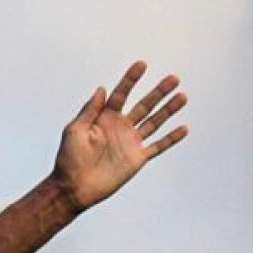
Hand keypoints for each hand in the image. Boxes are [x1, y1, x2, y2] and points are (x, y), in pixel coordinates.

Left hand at [53, 61, 187, 210]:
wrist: (73, 188)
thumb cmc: (68, 159)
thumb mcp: (74, 131)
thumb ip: (89, 110)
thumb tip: (102, 88)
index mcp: (104, 118)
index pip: (121, 94)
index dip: (131, 80)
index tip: (142, 64)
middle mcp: (120, 127)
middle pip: (144, 105)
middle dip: (158, 92)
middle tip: (173, 78)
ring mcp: (130, 142)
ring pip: (154, 122)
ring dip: (169, 109)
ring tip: (182, 96)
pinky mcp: (137, 158)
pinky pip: (158, 146)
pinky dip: (171, 138)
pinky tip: (184, 128)